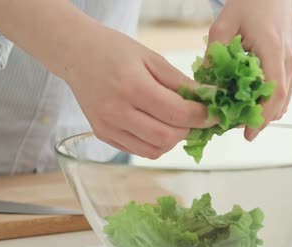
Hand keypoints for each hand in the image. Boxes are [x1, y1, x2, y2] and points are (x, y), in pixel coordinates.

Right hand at [63, 25, 214, 158]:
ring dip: (173, 139)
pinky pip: (140, 150)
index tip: (216, 113)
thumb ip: (181, 83)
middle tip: (196, 117)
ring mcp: (108, 127)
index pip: (177, 113)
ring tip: (175, 120)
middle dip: (189, 130)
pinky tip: (157, 124)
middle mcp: (117, 111)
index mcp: (132, 87)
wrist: (76, 54)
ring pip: (155, 150)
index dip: (202, 116)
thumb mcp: (152, 58)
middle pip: (167, 137)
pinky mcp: (103, 135)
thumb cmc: (116, 51)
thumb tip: (210, 99)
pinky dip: (156, 143)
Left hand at [208, 0, 291, 140]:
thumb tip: (205, 80)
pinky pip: (284, 90)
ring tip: (241, 116)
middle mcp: (288, 61)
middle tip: (236, 127)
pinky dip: (270, 101)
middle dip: (260, 119)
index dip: (262, 117)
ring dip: (265, 111)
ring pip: (284, 99)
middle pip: (280, 103)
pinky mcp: (291, 63)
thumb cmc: (251, 2)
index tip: (248, 133)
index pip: (274, 94)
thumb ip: (215, 52)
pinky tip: (251, 102)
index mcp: (274, 52)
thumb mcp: (224, 23)